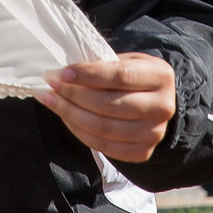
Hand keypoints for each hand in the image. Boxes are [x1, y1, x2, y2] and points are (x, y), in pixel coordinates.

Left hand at [36, 53, 177, 164]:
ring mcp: (154, 133)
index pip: (119, 76)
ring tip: (50, 100)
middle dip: (73, 95)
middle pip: (109, 105)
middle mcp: (163, 107)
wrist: (155, 102)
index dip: (87, 75)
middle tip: (50, 85)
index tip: (60, 73)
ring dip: (70, 113)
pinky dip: (79, 131)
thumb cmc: (133, 76)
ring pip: (104, 128)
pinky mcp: (143, 152)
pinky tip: (65, 117)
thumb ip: (101, 65)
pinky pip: (104, 146)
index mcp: (160, 76)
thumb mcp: (125, 61)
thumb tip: (64, 74)